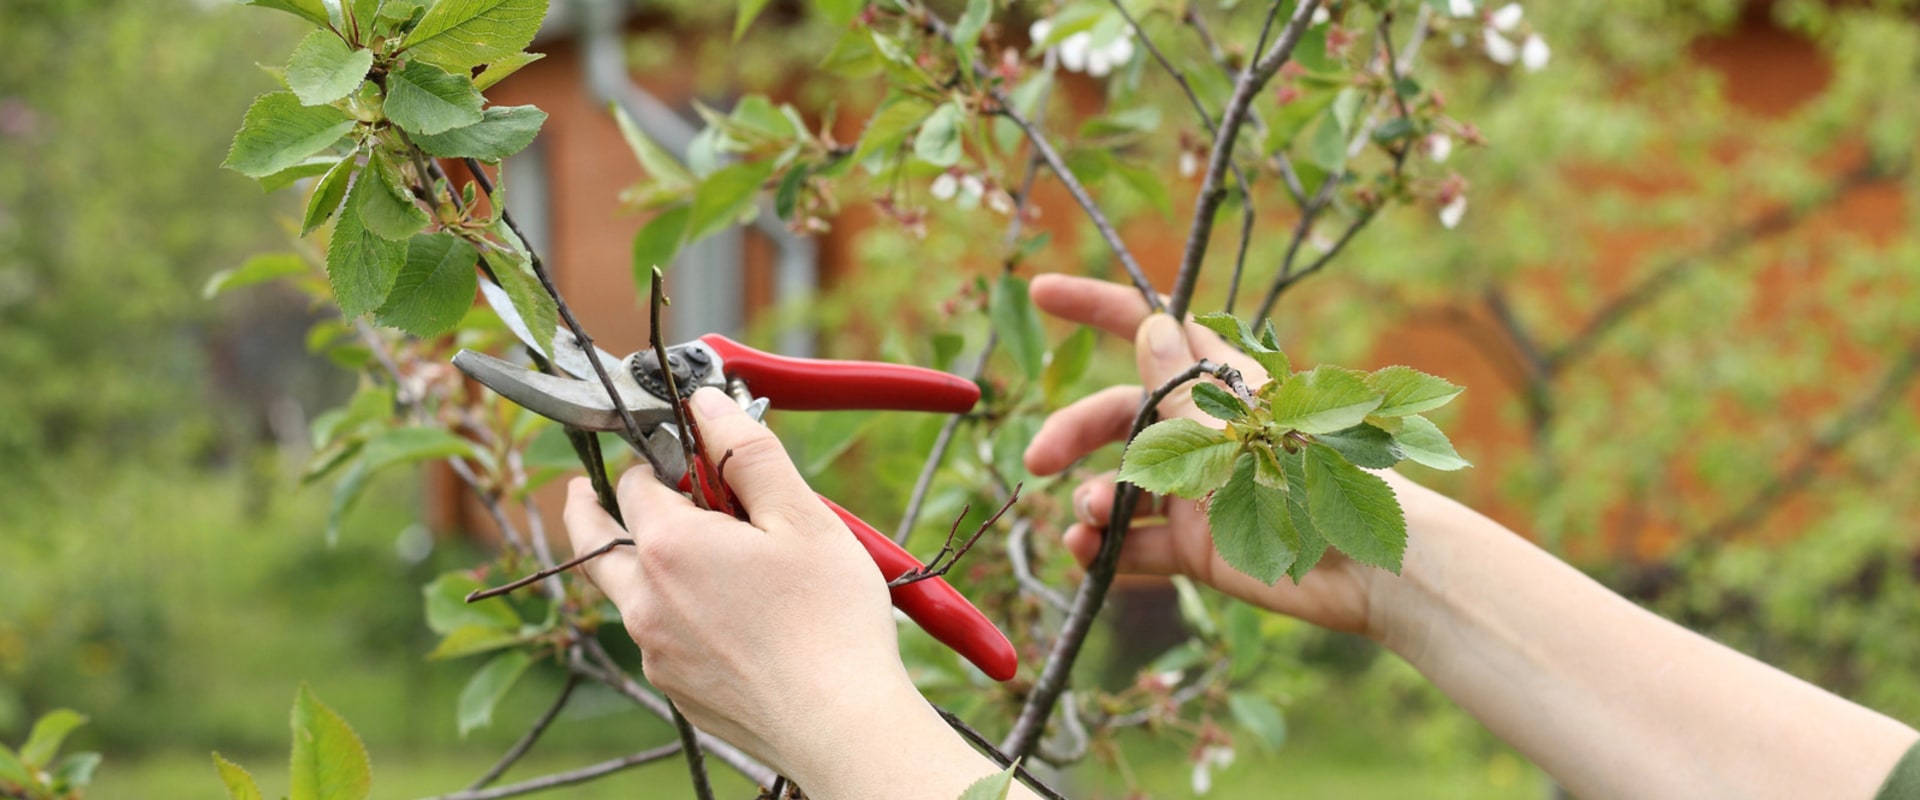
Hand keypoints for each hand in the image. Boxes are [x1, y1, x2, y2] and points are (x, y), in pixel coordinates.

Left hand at [563, 386, 922, 776]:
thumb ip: (747, 452)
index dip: (657, 456)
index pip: (633, 480)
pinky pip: (658, 636)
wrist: (840, 726)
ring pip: (628, 592)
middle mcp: (643, 600)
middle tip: (589, 487)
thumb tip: (708, 404)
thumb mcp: (801, 516)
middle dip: (590, 505)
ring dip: (644, 563)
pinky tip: (728, 614)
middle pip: (592, 538)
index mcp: (668, 546)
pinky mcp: (674, 689)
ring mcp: (654, 650)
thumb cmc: (829, 622)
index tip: (683, 451)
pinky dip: (675, 612)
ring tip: (693, 551)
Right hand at [1024, 274, 1399, 636]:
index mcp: (1218, 385)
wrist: (1370, 565)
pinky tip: (1085, 555)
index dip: (1096, 307)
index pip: (1149, 329)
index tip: (1042, 292)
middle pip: (1117, 415)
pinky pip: (1136, 542)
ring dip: (1092, 498)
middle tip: (1036, 460)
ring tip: (1089, 520)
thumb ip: (1183, 392)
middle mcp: (1202, 432)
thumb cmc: (1317, 483)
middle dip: (1073, 430)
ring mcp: (1198, 489)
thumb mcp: (1237, 431)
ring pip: (1122, 482)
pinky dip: (1105, 548)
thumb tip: (1151, 322)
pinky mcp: (1199, 545)